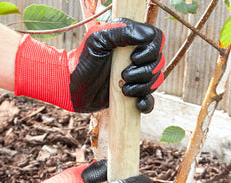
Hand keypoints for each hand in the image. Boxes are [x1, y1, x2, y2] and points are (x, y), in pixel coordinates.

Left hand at [15, 19, 164, 113]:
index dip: (151, 50)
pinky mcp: (132, 95)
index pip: (157, 39)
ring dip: (143, 87)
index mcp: (130, 38)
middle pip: (159, 62)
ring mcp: (135, 76)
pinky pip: (150, 101)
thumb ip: (121, 31)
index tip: (133, 58)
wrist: (71, 87)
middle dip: (144, 72)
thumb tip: (148, 36)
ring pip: (156, 81)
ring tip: (123, 89)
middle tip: (123, 76)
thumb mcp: (98, 39)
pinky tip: (136, 104)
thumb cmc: (82, 60)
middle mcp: (135, 56)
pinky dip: (147, 104)